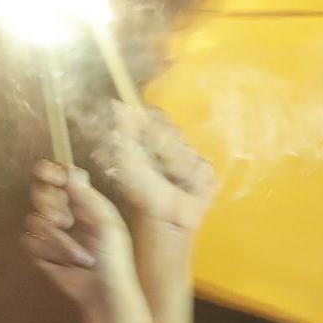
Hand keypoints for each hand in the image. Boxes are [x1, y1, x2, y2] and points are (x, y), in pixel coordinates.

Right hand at [24, 163, 142, 320]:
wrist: (103, 293)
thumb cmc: (113, 259)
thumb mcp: (107, 226)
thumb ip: (88, 198)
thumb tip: (71, 171)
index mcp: (83, 202)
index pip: (59, 176)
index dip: (49, 172)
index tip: (47, 176)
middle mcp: (65, 212)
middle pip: (39, 192)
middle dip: (50, 206)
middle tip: (65, 221)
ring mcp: (51, 231)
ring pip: (33, 220)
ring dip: (58, 241)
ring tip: (81, 257)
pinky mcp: (40, 250)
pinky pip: (29, 241)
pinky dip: (48, 253)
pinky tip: (65, 264)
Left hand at [103, 104, 216, 241]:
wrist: (165, 218)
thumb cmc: (143, 192)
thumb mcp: (128, 160)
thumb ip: (125, 132)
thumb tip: (117, 104)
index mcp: (151, 141)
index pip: (156, 116)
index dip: (153, 121)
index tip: (147, 132)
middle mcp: (170, 147)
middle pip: (173, 129)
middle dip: (163, 147)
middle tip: (157, 165)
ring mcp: (189, 159)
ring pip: (187, 148)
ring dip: (176, 166)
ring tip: (171, 182)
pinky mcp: (205, 173)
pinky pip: (202, 165)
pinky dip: (191, 177)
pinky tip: (186, 188)